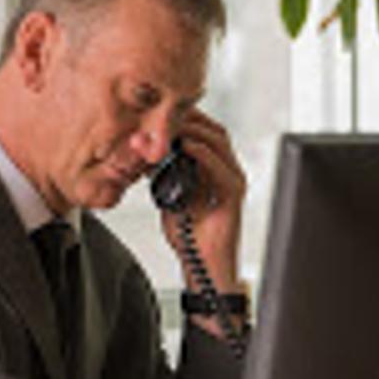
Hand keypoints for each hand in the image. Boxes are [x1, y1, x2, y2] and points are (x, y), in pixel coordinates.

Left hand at [157, 109, 245, 294]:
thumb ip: (162, 174)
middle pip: (213, 129)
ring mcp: (233, 182)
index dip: (183, 117)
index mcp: (215, 168)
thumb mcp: (168, 196)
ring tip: (170, 126)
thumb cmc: (189, 235)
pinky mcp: (234, 198)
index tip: (159, 110)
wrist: (202, 268)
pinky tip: (186, 148)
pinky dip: (204, 155)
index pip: (204, 130)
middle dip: (188, 118)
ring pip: (219, 142)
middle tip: (162, 113)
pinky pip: (222, 169)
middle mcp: (228, 170)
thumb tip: (144, 152)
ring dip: (193, 131)